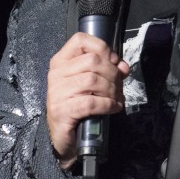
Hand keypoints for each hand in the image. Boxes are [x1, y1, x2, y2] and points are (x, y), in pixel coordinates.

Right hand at [46, 33, 129, 168]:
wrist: (67, 139)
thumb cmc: (79, 106)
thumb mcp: (93, 84)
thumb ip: (108, 70)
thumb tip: (123, 66)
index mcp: (61, 62)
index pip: (80, 40)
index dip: (102, 47)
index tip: (113, 61)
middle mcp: (56, 74)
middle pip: (92, 60)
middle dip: (113, 73)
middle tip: (119, 86)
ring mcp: (56, 92)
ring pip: (93, 80)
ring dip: (112, 90)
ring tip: (116, 98)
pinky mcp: (61, 111)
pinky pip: (91, 102)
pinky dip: (108, 104)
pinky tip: (113, 108)